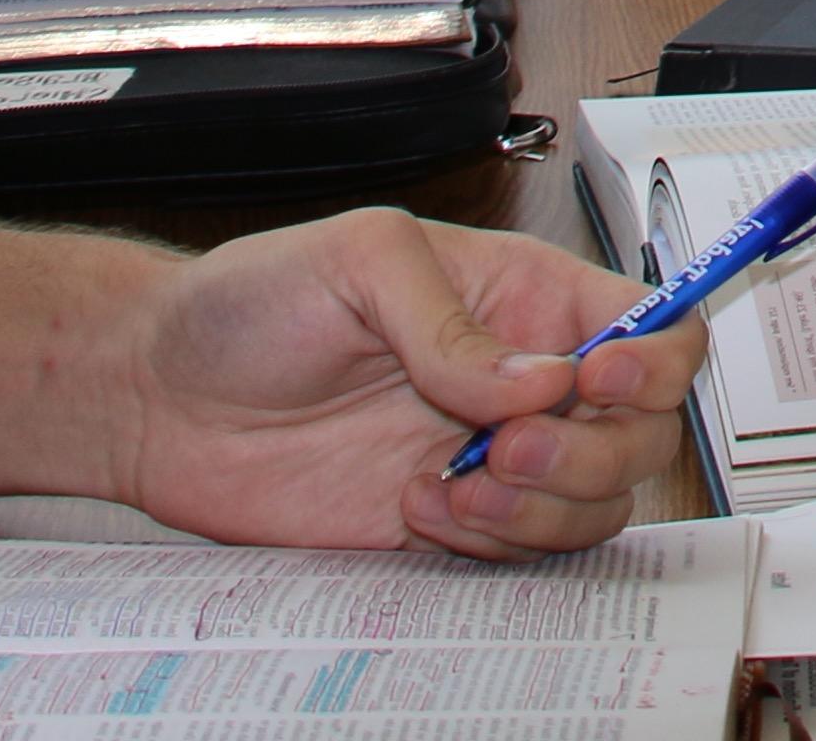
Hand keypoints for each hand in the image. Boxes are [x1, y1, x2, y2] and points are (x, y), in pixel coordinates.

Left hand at [110, 207, 700, 558]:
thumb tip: (539, 380)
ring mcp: (490, 457)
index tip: (601, 380)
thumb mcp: (358, 262)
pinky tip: (420, 510)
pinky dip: (490, 545)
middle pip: (640, 431)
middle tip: (504, 450)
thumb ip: (453, 320)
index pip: (650, 327)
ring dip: (543, 507)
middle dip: (591, 451)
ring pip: (594, 503)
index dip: (655, 361)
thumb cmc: (251, 304)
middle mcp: (522, 380)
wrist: (160, 399)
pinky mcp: (449, 524)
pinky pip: (521, 553)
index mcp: (523, 297)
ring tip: (460, 486)